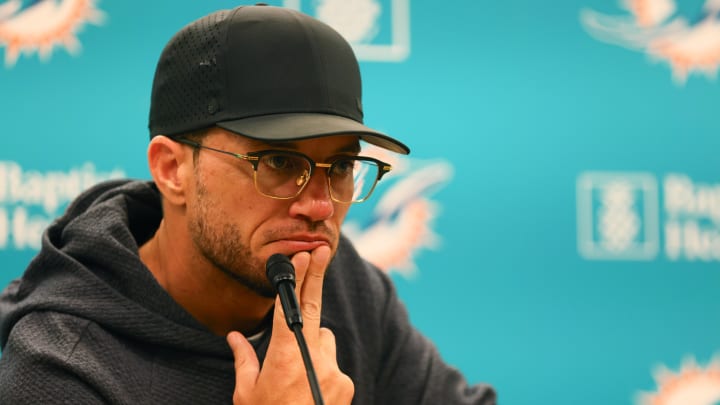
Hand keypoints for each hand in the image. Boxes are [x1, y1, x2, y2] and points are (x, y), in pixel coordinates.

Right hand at [227, 246, 353, 403]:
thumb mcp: (246, 395)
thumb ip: (244, 360)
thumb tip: (235, 337)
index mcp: (285, 357)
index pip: (291, 309)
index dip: (298, 280)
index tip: (304, 257)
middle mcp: (314, 359)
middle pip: (315, 313)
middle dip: (316, 280)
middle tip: (321, 251)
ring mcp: (334, 372)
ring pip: (324, 342)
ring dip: (313, 345)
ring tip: (294, 373)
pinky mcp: (346, 384)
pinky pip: (333, 363)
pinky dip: (322, 367)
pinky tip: (307, 388)